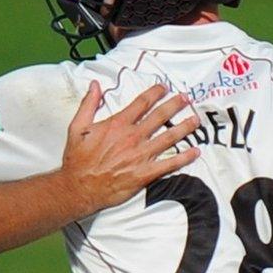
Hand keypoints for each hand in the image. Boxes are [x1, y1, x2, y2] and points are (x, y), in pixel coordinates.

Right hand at [60, 82, 199, 213]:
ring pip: (168, 137)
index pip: (141, 103)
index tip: (164, 88)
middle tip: (186, 98)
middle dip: (175, 105)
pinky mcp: (144, 173)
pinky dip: (184, 158)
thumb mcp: (77, 127)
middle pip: (160, 116)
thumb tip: (95, 85)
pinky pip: (169, 164)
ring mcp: (140, 155)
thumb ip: (89, 104)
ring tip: (195, 120)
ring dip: (184, 127)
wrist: (78, 187)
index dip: (155, 93)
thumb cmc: (77, 160)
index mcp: (117, 124)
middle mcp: (132, 137)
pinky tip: (195, 152)